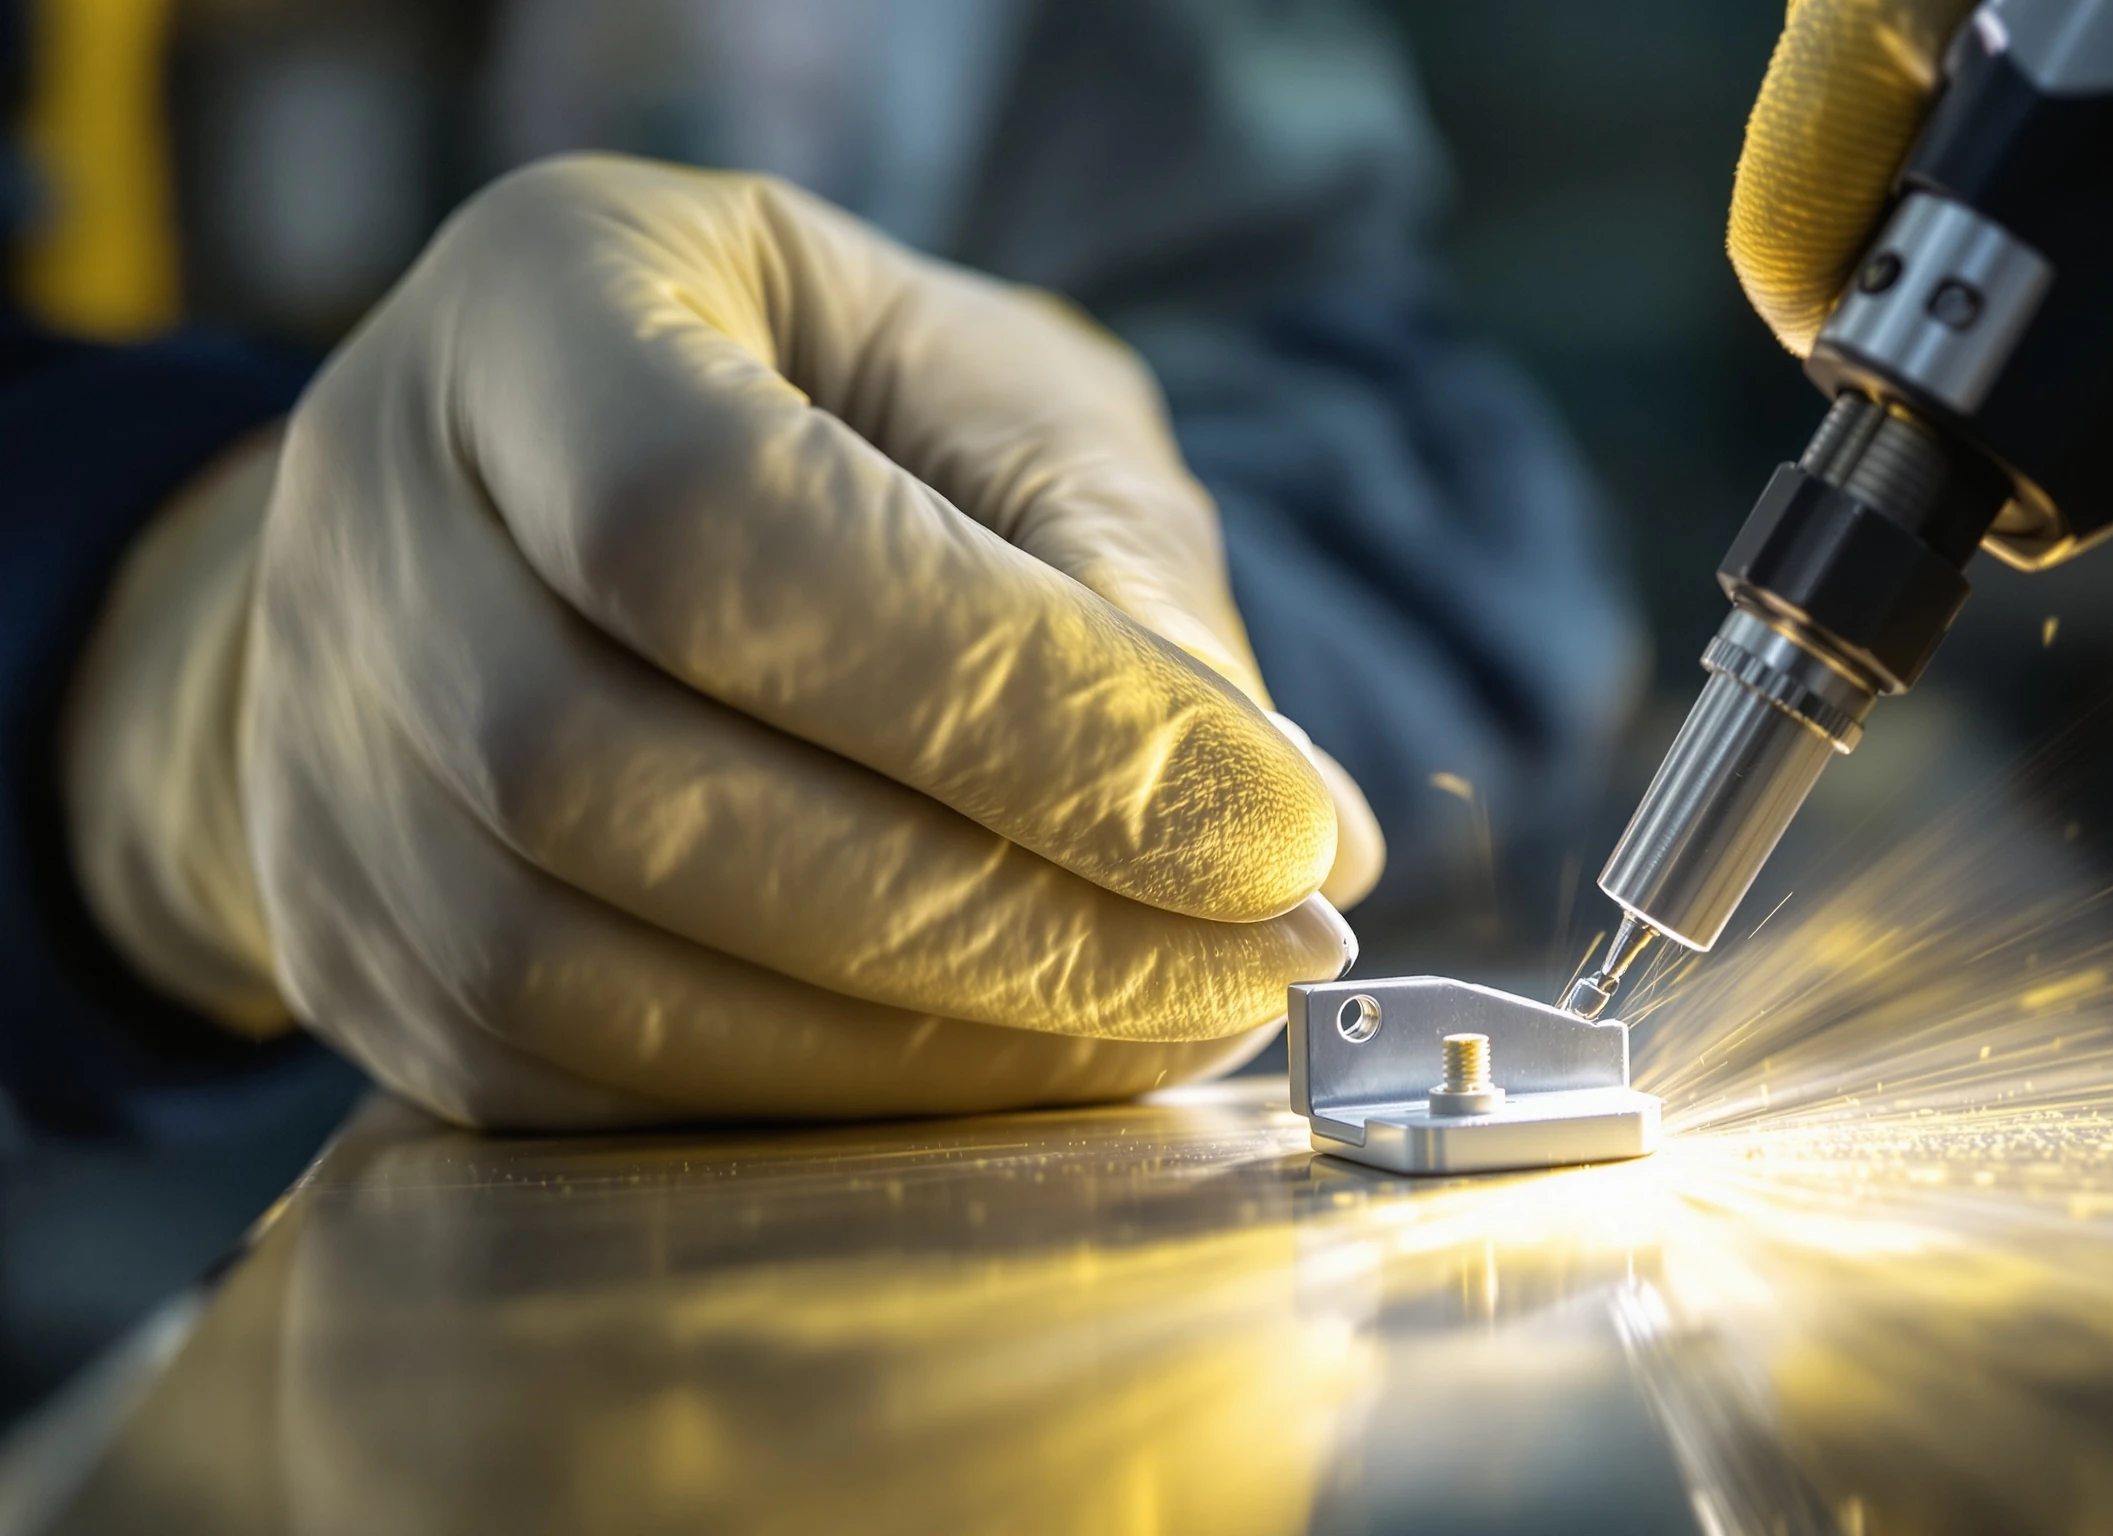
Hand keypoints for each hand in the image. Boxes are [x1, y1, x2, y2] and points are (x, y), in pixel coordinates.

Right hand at [71, 154, 1382, 1126]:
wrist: (553, 504)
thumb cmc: (827, 410)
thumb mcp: (995, 401)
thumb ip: (1127, 582)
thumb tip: (1310, 824)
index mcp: (534, 305)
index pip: (718, 529)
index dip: (1012, 707)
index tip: (1279, 830)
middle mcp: (367, 523)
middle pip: (618, 776)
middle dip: (996, 912)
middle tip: (1254, 960)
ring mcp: (321, 753)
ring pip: (577, 971)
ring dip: (924, 1037)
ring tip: (1168, 1017)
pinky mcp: (351, 944)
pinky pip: (569, 1087)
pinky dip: (822, 1103)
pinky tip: (1011, 1060)